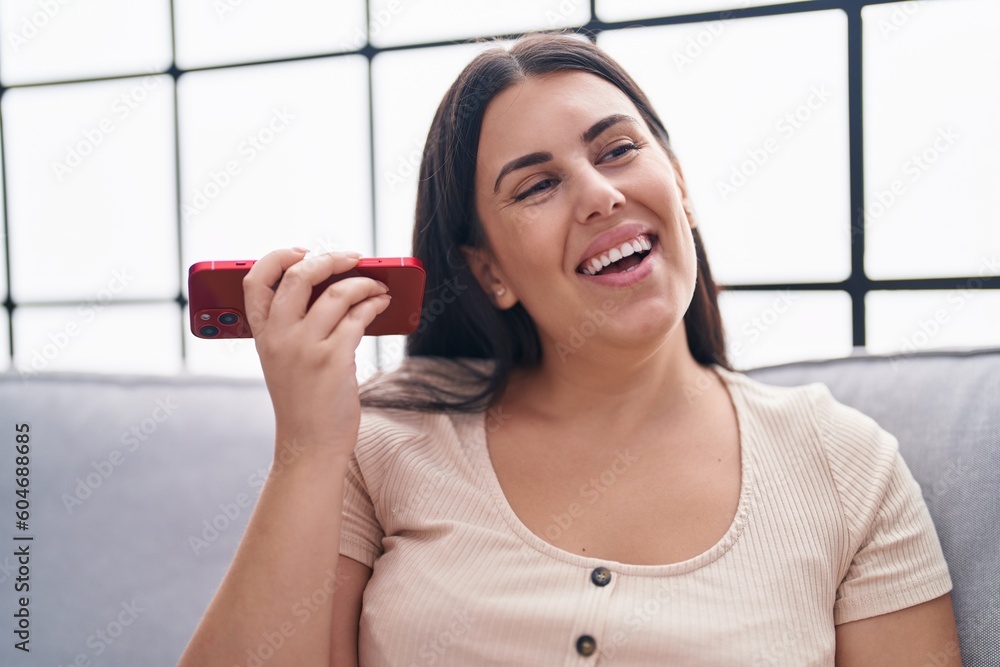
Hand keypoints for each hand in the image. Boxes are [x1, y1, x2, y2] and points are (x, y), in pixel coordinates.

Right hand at [243, 248, 390, 462]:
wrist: (309, 446)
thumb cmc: (302, 403)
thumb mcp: (284, 362)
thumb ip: (294, 328)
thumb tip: (334, 288)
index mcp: (262, 336)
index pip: (255, 281)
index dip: (278, 257)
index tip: (303, 251)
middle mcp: (279, 337)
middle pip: (298, 275)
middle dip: (329, 258)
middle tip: (352, 258)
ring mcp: (305, 348)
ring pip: (336, 292)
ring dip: (364, 283)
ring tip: (378, 285)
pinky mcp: (333, 360)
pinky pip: (357, 316)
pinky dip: (374, 303)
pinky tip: (383, 303)